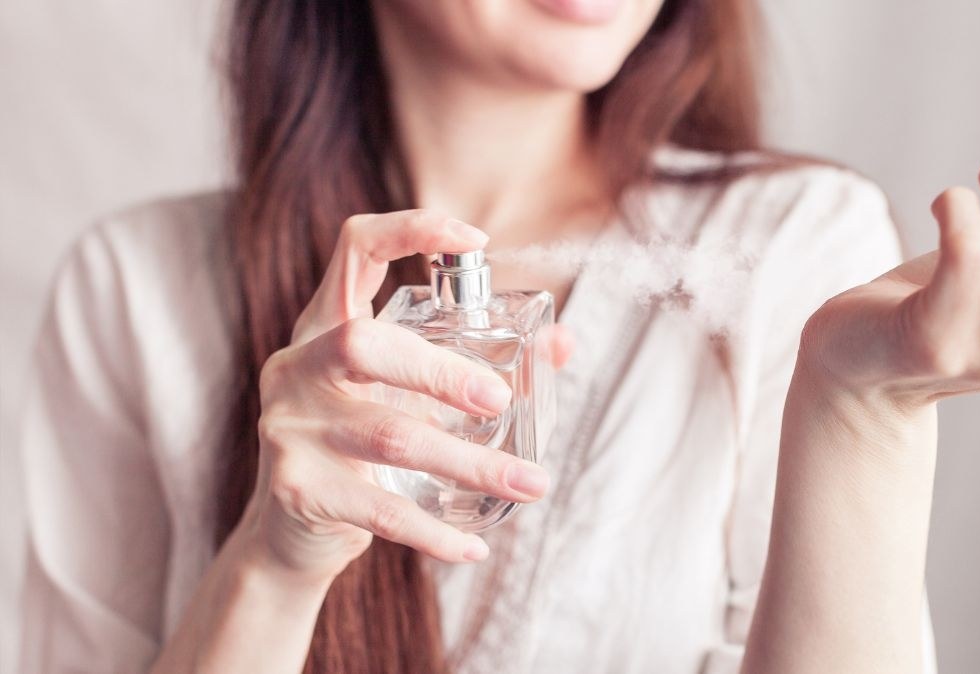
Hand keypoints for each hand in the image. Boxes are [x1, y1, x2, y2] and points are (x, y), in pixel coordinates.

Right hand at [236, 210, 571, 582]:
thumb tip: (563, 344)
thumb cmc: (362, 448)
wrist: (288, 536)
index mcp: (326, 324)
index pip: (355, 247)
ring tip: (531, 483)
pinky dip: (434, 531)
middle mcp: (298, 366)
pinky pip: (378, 510)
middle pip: (363, 344)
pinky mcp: (296, 488)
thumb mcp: (408, 397)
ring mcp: (289, 427)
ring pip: (388, 437)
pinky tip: (474, 547)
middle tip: (501, 402)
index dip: (411, 230)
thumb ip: (476, 366)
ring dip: (470, 463)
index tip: (477, 241)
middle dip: (440, 371)